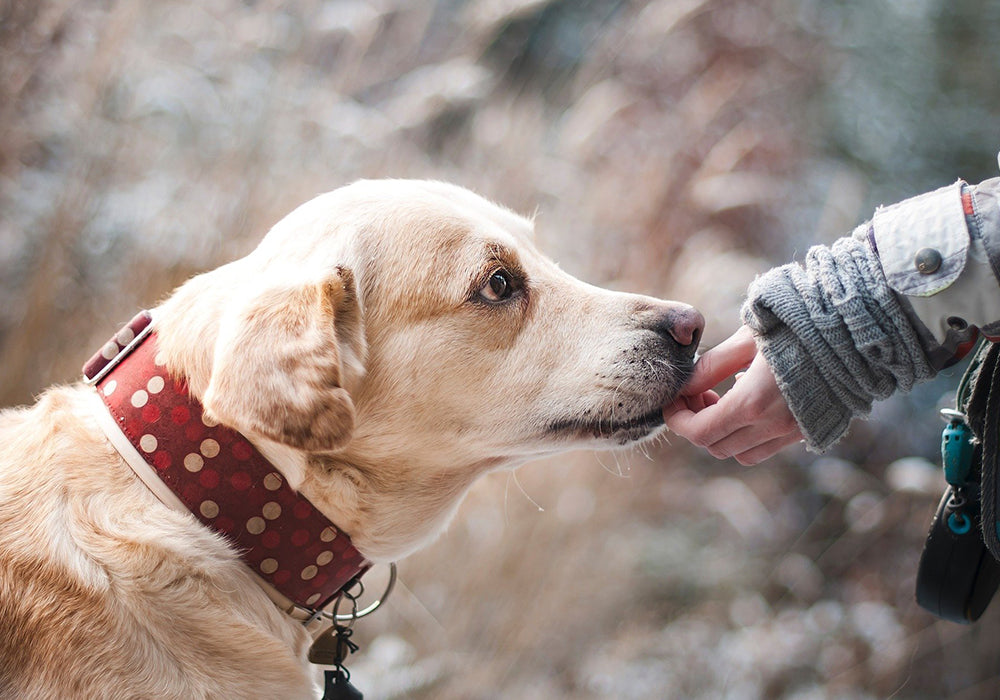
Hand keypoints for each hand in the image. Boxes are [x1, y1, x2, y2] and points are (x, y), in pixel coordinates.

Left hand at [663, 326, 803, 464]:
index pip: (699, 432)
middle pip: (716, 446)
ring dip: (722, 433)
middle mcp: (773, 426)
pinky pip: (767, 447)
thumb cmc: (798, 325)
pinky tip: (749, 401)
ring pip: (741, 453)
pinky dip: (748, 435)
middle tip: (696, 394)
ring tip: (720, 398)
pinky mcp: (809, 430)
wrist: (856, 330)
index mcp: (753, 403)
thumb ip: (712, 366)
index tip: (672, 401)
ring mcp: (794, 432)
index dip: (677, 420)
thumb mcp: (747, 339)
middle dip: (696, 424)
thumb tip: (684, 385)